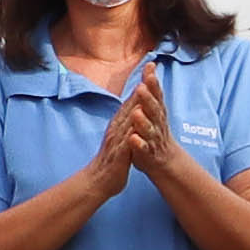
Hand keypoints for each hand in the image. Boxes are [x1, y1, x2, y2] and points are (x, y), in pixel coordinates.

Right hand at [87, 66, 166, 186]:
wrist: (98, 180)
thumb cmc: (112, 160)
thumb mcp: (120, 138)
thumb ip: (127, 124)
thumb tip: (135, 110)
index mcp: (119, 125)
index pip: (132, 101)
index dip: (142, 85)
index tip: (151, 68)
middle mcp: (117, 128)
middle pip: (130, 104)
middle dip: (141, 87)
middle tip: (150, 69)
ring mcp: (117, 139)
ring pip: (128, 118)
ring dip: (136, 102)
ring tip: (145, 87)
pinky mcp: (119, 153)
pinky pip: (126, 139)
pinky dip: (132, 127)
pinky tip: (137, 118)